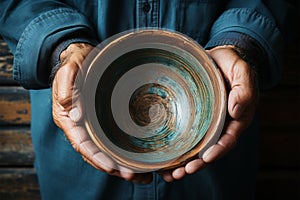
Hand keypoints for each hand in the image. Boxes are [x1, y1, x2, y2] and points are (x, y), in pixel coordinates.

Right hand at [52, 43, 151, 183]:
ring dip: (121, 164)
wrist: (80, 57)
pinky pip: (112, 139)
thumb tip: (74, 114)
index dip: (96, 157)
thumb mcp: (69, 70)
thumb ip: (68, 88)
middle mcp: (80, 126)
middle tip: (133, 176)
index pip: (82, 143)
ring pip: (105, 150)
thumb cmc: (74, 63)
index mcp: (68, 118)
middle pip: (95, 153)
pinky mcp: (103, 121)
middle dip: (113, 166)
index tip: (111, 167)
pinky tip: (139, 159)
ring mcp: (92, 125)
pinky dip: (124, 152)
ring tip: (142, 175)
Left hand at [158, 46, 256, 181]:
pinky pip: (185, 134)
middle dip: (196, 163)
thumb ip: (244, 89)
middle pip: (209, 149)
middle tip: (179, 173)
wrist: (220, 58)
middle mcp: (220, 124)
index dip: (218, 151)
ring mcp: (206, 121)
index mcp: (235, 118)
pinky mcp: (192, 116)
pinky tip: (164, 156)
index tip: (205, 159)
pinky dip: (176, 147)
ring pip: (195, 146)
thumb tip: (237, 110)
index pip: (228, 139)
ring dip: (183, 161)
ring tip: (168, 173)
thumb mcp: (243, 72)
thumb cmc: (233, 64)